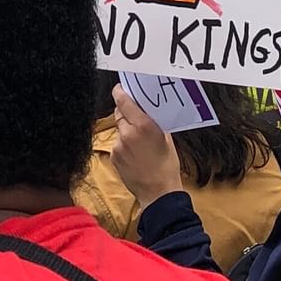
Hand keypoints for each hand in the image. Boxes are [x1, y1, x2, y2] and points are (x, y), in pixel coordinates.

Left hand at [109, 84, 183, 210]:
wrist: (158, 192)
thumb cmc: (167, 165)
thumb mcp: (166, 138)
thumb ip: (155, 122)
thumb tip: (148, 110)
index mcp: (143, 125)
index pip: (124, 101)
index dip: (120, 92)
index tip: (120, 88)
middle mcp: (127, 133)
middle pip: (120, 113)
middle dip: (126, 112)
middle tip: (136, 116)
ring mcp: (118, 145)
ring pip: (118, 128)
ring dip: (125, 130)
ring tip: (139, 141)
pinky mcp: (114, 156)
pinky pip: (117, 143)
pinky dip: (123, 144)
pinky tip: (134, 153)